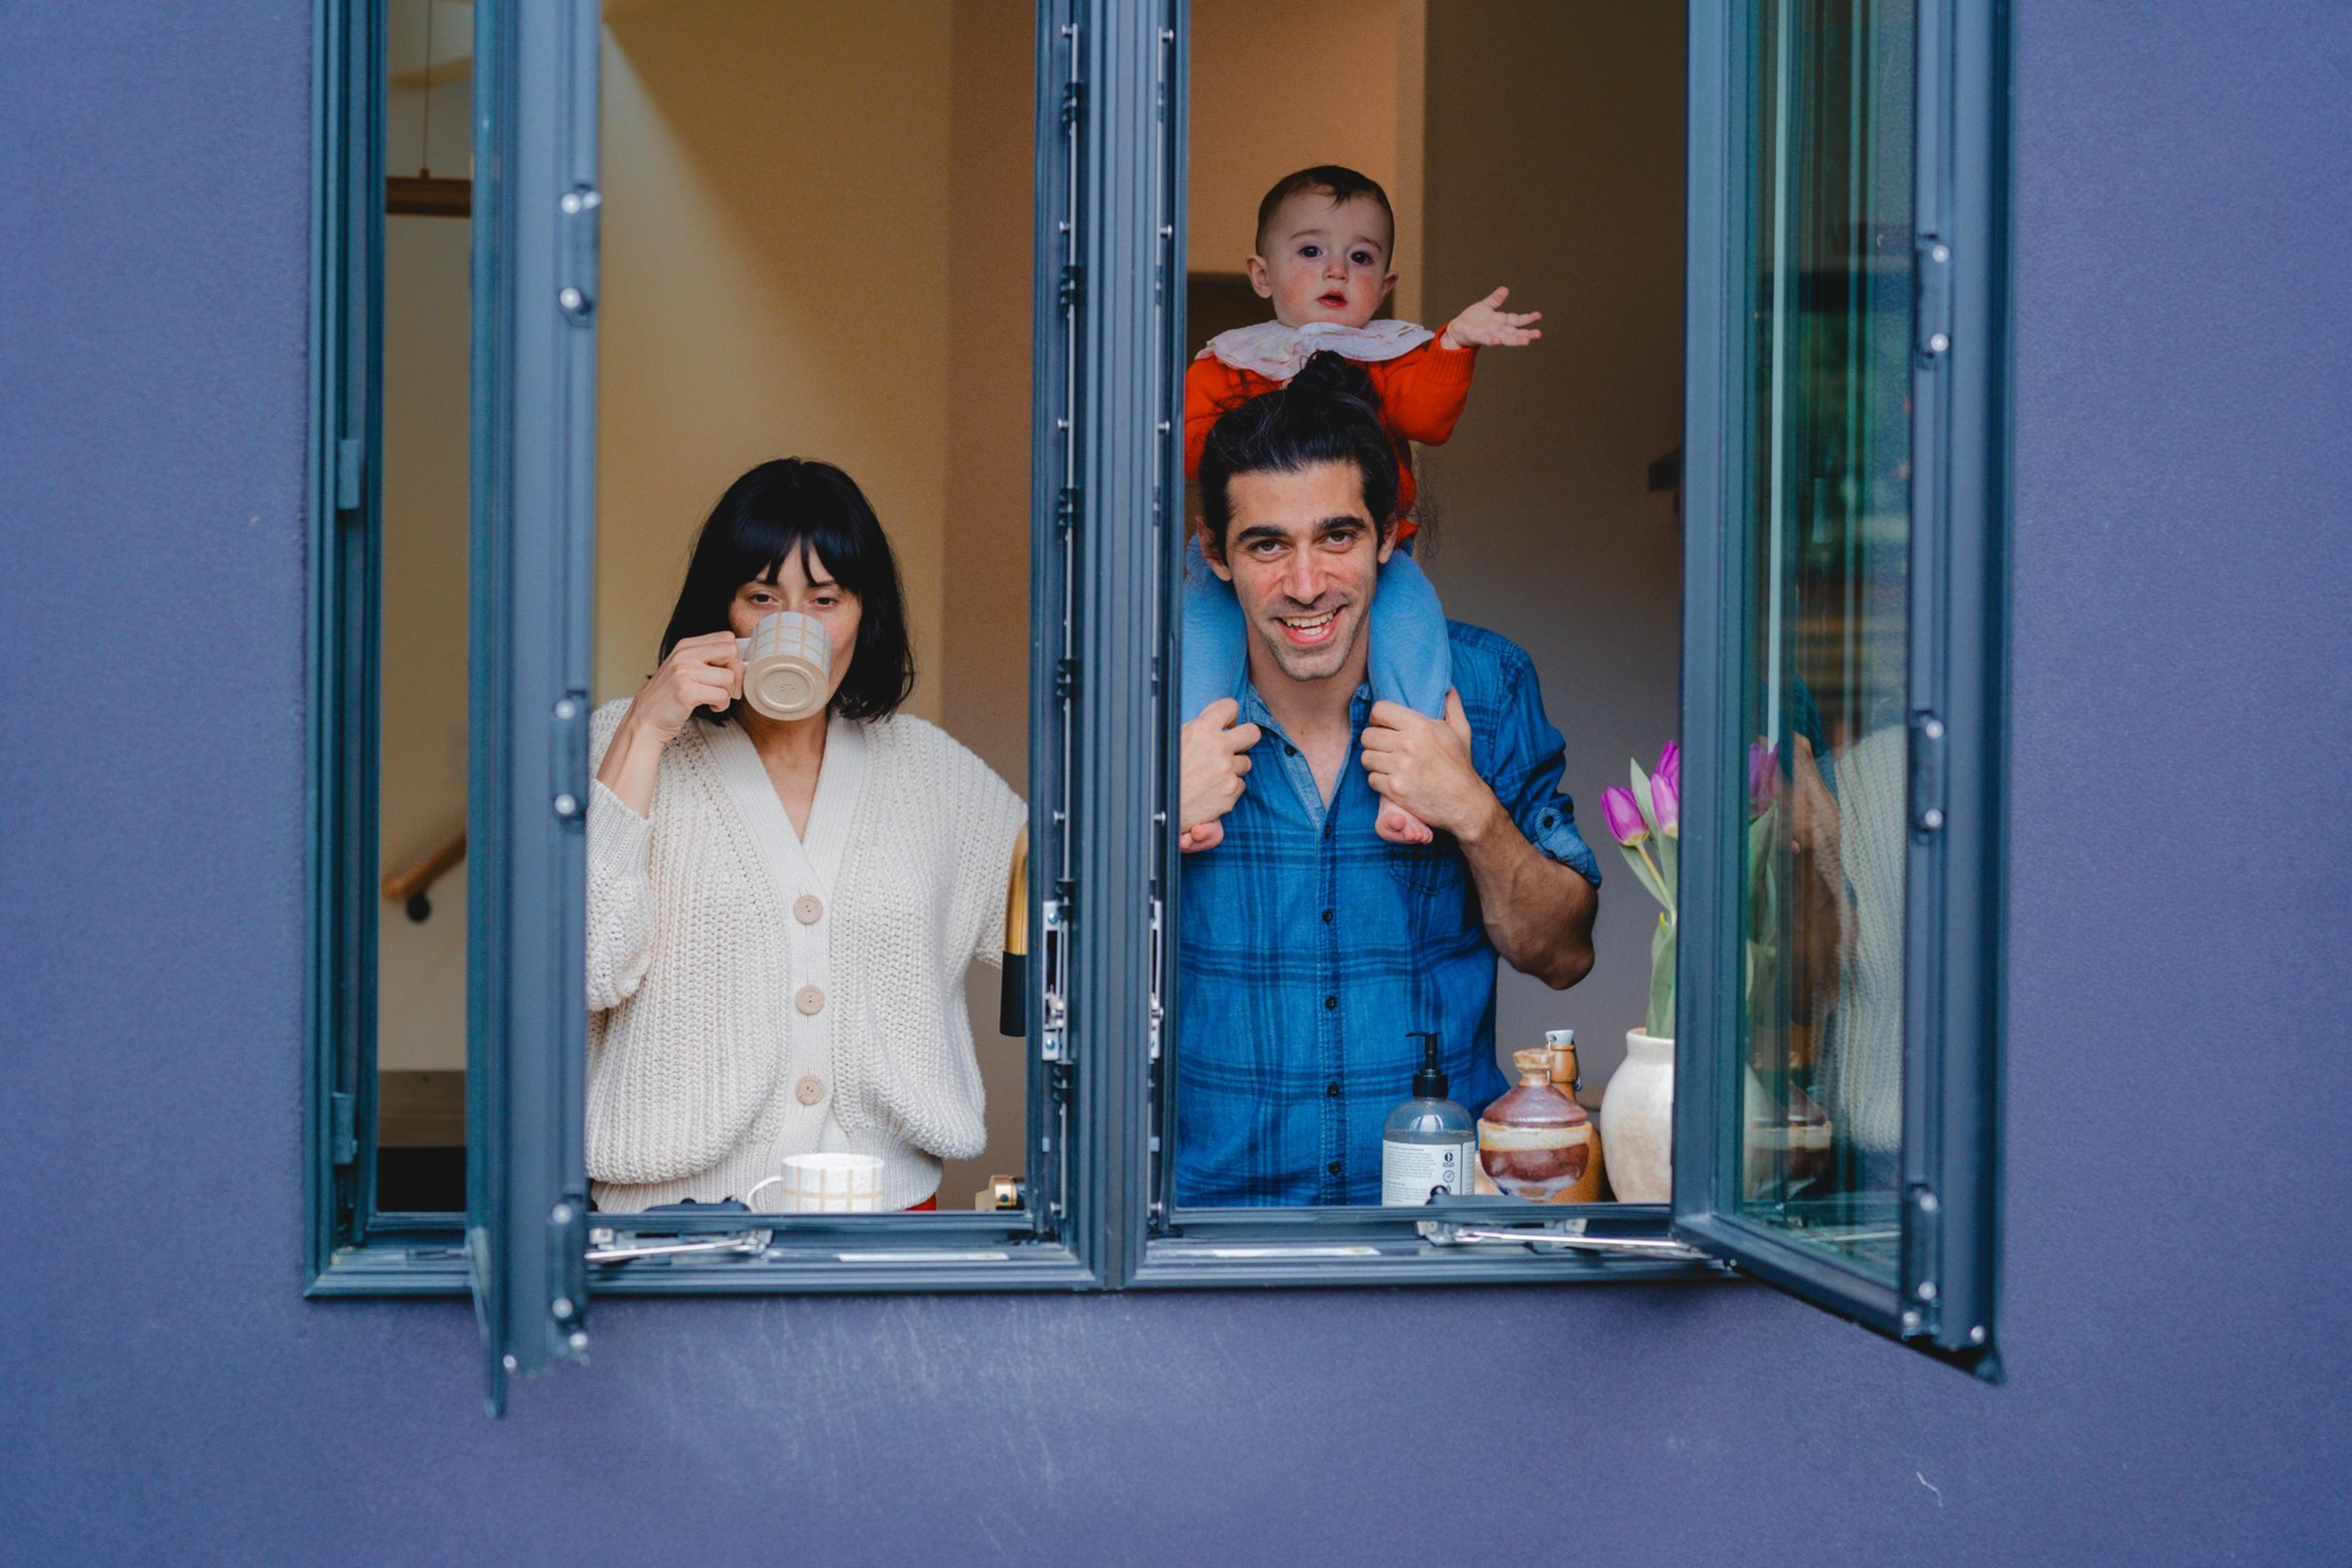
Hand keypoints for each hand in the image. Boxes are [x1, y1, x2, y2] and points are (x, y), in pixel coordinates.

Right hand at [596, 631, 745, 817]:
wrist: (645, 720)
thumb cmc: (669, 697)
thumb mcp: (684, 669)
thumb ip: (706, 660)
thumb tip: (742, 660)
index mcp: (686, 646)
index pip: (726, 638)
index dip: (735, 657)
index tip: (731, 674)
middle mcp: (684, 654)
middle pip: (731, 651)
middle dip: (738, 672)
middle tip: (730, 689)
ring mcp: (683, 672)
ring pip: (729, 677)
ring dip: (728, 694)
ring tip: (717, 701)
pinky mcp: (685, 691)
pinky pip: (721, 695)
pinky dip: (722, 705)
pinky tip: (712, 708)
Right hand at [1178, 698, 1260, 852]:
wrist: (1161, 807)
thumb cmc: (1163, 772)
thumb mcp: (1176, 739)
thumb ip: (1198, 728)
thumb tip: (1214, 719)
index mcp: (1202, 728)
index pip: (1230, 706)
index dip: (1229, 715)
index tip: (1226, 723)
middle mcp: (1218, 746)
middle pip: (1252, 732)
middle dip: (1246, 738)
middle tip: (1236, 745)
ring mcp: (1227, 769)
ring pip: (1246, 762)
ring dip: (1234, 767)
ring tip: (1214, 774)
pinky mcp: (1232, 790)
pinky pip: (1241, 784)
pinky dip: (1230, 787)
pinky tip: (1214, 789)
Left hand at [1359, 690, 1497, 840]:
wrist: (1465, 803)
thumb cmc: (1460, 766)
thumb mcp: (1461, 731)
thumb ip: (1452, 705)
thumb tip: (1447, 686)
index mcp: (1421, 726)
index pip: (1380, 710)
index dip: (1377, 717)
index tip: (1383, 725)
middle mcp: (1408, 745)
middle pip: (1367, 735)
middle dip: (1373, 741)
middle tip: (1384, 747)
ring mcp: (1400, 768)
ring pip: (1366, 758)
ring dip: (1374, 761)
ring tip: (1387, 764)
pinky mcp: (1395, 789)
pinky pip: (1371, 779)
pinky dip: (1378, 781)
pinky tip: (1391, 780)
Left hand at [1440, 286, 1542, 349]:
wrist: (1457, 328)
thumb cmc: (1472, 319)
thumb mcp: (1485, 306)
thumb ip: (1496, 299)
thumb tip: (1506, 289)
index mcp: (1501, 321)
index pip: (1517, 319)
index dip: (1528, 318)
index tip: (1539, 316)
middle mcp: (1498, 329)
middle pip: (1515, 332)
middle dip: (1527, 333)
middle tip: (1538, 334)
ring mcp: (1489, 334)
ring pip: (1505, 338)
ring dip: (1515, 340)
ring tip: (1526, 341)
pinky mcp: (1478, 337)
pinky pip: (1487, 340)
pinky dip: (1492, 341)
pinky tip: (1498, 341)